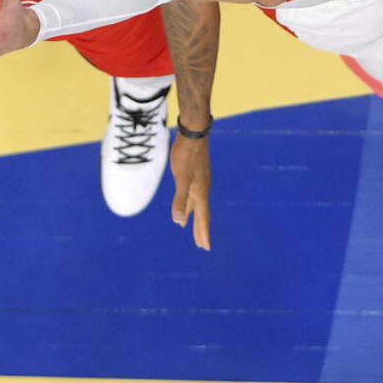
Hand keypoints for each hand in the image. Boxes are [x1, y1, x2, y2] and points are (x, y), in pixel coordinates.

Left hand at [170, 133, 210, 250]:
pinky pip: (193, 196)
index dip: (202, 233)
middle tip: (202, 245)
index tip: (205, 247)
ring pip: (196, 205)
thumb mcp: (181, 178)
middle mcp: (202, 190)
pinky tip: (185, 203)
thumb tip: (178, 222)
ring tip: (189, 228)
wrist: (193, 134)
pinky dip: (189, 205)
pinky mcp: (195, 175)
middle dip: (201, 230)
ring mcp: (199, 182)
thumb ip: (179, 200)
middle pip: (201, 214)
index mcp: (200, 193)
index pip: (202, 218)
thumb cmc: (186, 156)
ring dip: (194, 218)